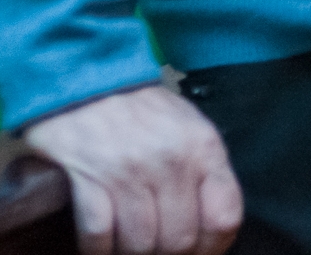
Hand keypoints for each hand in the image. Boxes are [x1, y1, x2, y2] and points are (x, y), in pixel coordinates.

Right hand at [23, 84, 242, 254]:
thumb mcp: (188, 128)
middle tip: (154, 250)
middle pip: (180, 241)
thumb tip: (208, 229)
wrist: (86, 74)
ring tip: (125, 245)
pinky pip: (98, 236)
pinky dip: (97, 250)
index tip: (197, 253)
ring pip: (140, 245)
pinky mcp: (89, 176)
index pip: (224, 217)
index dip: (212, 248)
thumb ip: (203, 172)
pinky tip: (99, 244)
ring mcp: (129, 169)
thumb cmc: (140, 109)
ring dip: (130, 254)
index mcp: (203, 148)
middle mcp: (171, 160)